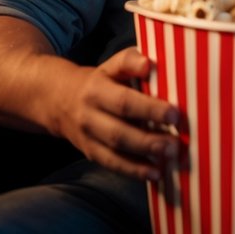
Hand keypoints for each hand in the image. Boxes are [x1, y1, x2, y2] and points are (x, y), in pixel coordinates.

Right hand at [50, 48, 183, 180]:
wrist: (59, 99)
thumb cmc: (100, 80)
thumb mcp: (111, 65)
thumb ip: (130, 60)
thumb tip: (148, 64)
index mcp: (96, 90)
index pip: (123, 102)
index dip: (149, 109)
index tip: (174, 114)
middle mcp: (89, 116)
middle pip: (118, 133)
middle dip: (148, 140)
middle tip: (175, 143)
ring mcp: (88, 138)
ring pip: (115, 153)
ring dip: (143, 159)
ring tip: (169, 158)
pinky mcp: (91, 153)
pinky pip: (112, 164)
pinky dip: (134, 171)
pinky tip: (155, 173)